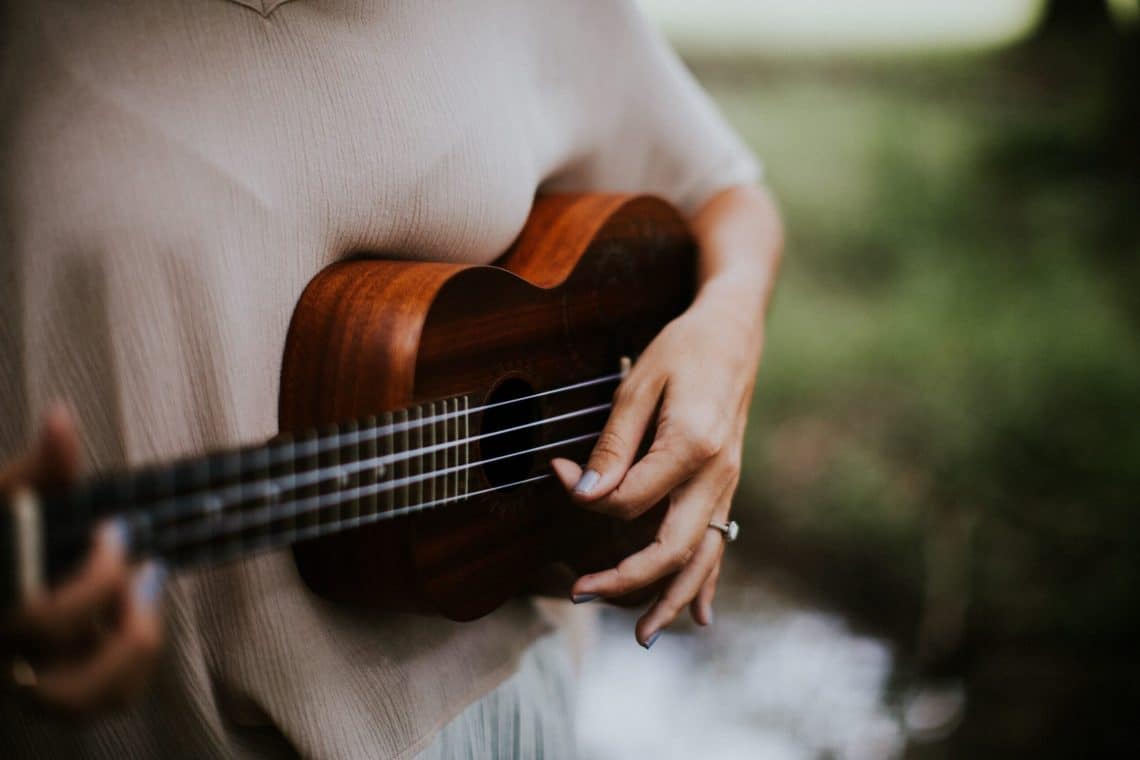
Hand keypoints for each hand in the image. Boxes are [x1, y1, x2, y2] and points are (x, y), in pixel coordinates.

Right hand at [0, 405, 164, 715]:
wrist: (6, 567)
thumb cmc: (7, 536)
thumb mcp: (12, 501)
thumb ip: (38, 470)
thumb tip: (61, 418)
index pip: (36, 622)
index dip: (93, 584)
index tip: (116, 531)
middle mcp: (4, 659)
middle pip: (62, 684)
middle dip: (120, 624)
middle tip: (141, 569)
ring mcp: (28, 682)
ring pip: (84, 704)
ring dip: (131, 654)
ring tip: (145, 600)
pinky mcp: (57, 689)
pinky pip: (104, 700)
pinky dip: (133, 667)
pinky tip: (139, 616)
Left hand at [551, 279, 763, 647]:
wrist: (734, 332)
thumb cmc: (683, 349)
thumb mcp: (639, 382)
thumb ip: (614, 442)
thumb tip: (586, 491)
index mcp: (691, 445)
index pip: (630, 498)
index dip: (586, 496)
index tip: (557, 473)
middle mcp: (716, 474)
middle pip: (672, 548)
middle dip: (625, 581)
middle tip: (579, 595)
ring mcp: (726, 484)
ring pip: (702, 558)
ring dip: (671, 600)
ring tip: (643, 638)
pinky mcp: (726, 486)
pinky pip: (720, 544)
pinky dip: (707, 583)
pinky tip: (698, 615)